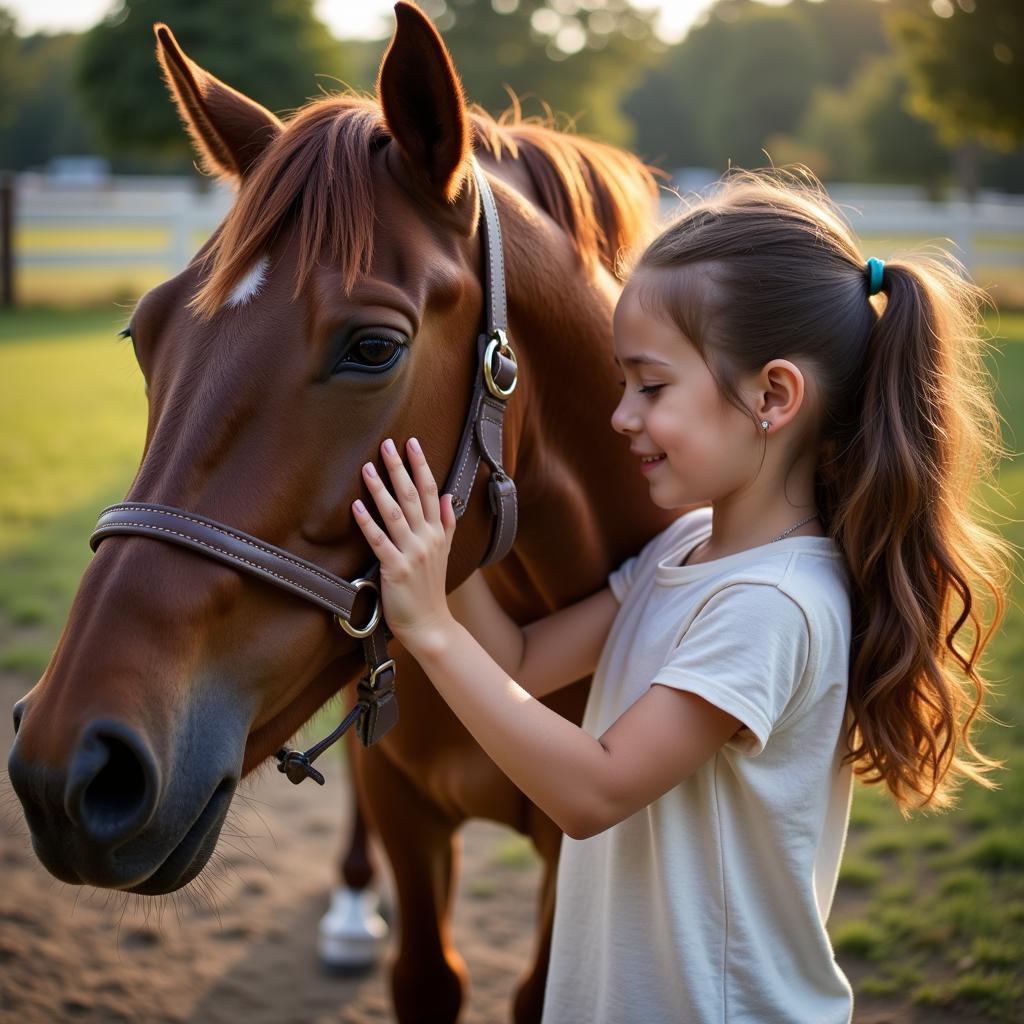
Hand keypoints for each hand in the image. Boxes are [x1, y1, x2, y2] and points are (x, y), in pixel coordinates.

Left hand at [352, 437, 457, 648]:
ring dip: (380, 489)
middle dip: (399, 468)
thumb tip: (450, 497)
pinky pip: (379, 541)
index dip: (421, 465)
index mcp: (438, 533)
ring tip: (367, 468)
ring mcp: (412, 553)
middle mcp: (427, 539)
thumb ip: (447, 524)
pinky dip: (367, 523)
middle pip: (413, 496)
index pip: (432, 491)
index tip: (412, 443)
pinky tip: (356, 506)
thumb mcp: (445, 553)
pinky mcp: (396, 569)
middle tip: (387, 444)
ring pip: (395, 514)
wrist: (430, 625)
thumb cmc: (430, 589)